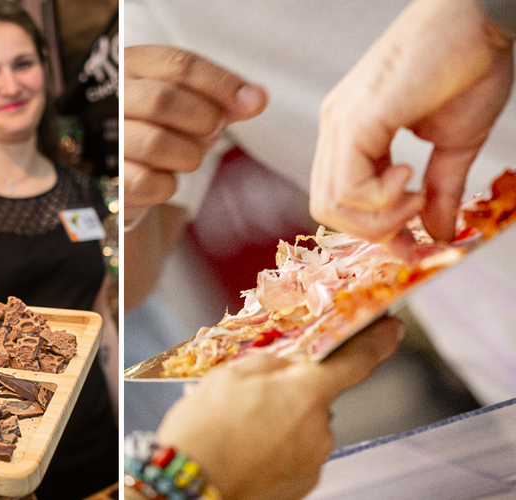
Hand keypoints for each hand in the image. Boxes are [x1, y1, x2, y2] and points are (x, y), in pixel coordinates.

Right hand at [124, 45, 267, 223]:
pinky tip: (165, 176)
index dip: (220, 82)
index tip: (252, 101)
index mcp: (130, 66)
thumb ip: (224, 100)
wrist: (127, 173)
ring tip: (186, 155)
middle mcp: (109, 99)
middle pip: (161, 100)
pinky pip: (149, 181)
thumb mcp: (194, 104)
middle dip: (202, 119)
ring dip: (188, 154)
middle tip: (213, 130)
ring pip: (155, 143)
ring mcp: (105, 139)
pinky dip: (169, 183)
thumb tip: (256, 99)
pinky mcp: (108, 178)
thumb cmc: (163, 128)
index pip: (177, 65)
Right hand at [156, 317, 404, 499]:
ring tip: (238, 430)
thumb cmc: (204, 431)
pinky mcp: (302, 484)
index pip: (357, 360)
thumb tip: (285, 364)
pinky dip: (275, 449)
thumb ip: (267, 364)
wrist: (188, 487)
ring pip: (304, 427)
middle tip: (248, 399)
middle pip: (315, 398)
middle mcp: (319, 428)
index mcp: (305, 393)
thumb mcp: (228, 376)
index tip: (391, 328)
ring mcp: (313, 460)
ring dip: (279, 423)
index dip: (378, 341)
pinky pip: (296, 454)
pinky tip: (245, 450)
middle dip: (288, 394)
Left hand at [310, 0, 512, 251]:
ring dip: (381, 216)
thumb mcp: (455, 143)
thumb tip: (437, 233)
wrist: (479, 19)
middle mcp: (337, 128)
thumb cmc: (469, 66)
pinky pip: (348, 185)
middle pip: (327, 209)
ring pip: (331, 204)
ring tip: (416, 192)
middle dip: (376, 230)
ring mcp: (341, 123)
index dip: (375, 231)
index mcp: (354, 133)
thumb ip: (439, 190)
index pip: (340, 200)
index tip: (413, 246)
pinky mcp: (355, 119)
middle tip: (418, 212)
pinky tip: (408, 175)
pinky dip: (381, 198)